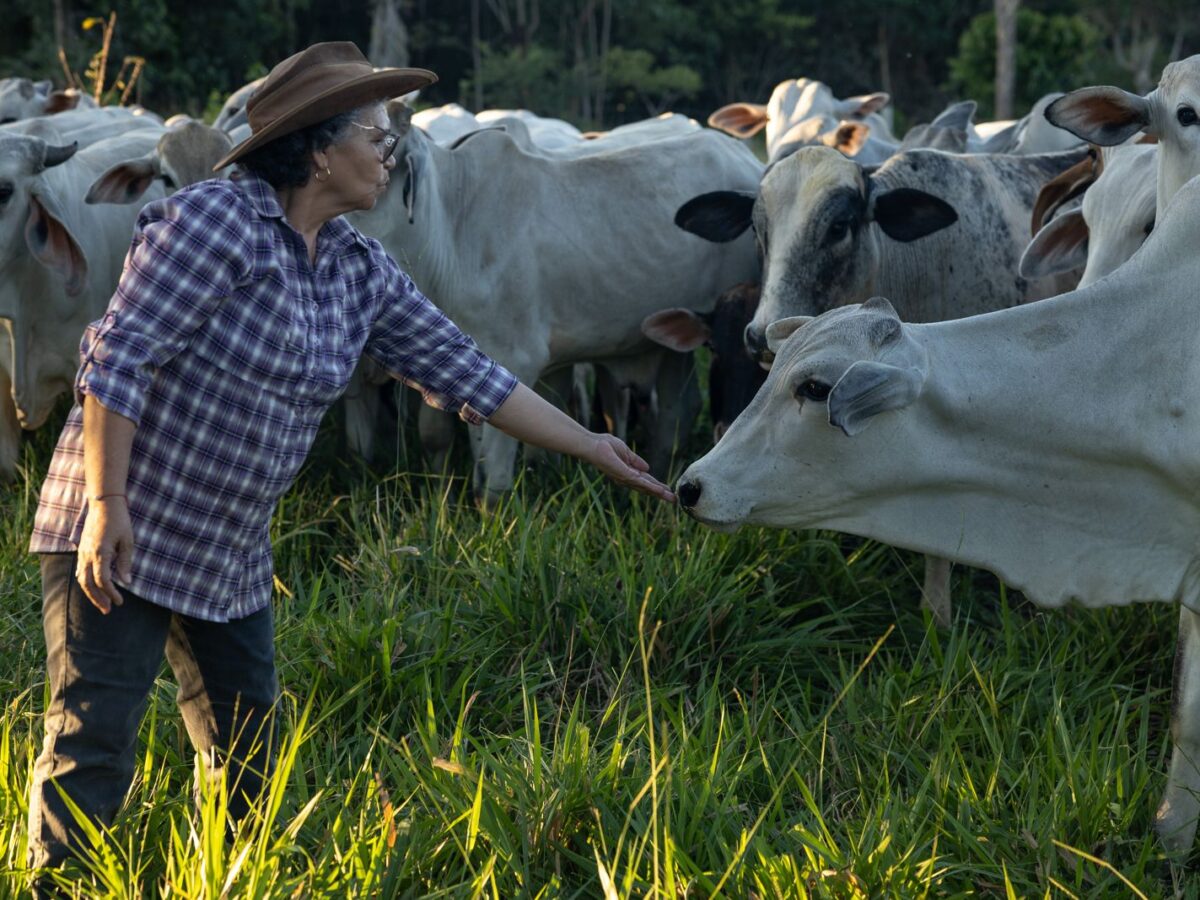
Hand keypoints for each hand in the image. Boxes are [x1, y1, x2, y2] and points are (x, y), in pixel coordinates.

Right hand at [76, 498, 133, 613]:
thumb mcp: (128, 541)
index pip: (103, 580)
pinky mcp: (81, 550)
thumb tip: (127, 582)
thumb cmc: (119, 520)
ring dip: (91, 593)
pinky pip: (80, 571)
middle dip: (98, 599)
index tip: (120, 602)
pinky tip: (94, 589)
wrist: (103, 503)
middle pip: (88, 584)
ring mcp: (82, 552)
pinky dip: (86, 582)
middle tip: (108, 610)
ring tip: (102, 604)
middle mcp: (87, 555)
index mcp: (100, 553)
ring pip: (82, 579)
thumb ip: (125, 562)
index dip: (111, 593)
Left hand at [586, 434, 675, 501]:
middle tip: (674, 500)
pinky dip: (651, 486)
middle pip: (647, 488)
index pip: (645, 481)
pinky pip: (640, 482)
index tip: (668, 491)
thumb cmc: (605, 446)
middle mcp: (627, 478)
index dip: (657, 486)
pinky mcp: (623, 475)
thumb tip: (647, 468)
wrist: (593, 445)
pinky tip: (660, 490)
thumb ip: (636, 461)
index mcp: (629, 472)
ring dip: (658, 492)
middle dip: (660, 493)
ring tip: (671, 497)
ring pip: (645, 487)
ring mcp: (625, 478)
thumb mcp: (626, 453)